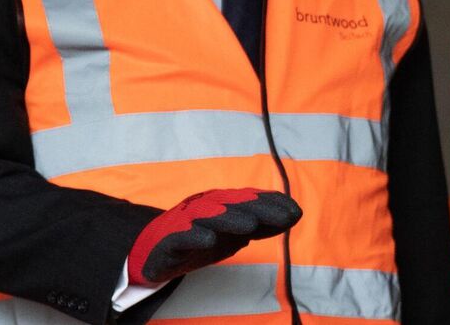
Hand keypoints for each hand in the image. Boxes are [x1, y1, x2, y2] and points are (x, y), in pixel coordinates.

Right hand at [128, 188, 301, 285]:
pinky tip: (209, 240)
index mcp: (222, 204)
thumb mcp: (234, 233)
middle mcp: (206, 207)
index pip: (250, 200)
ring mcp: (187, 222)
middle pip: (235, 205)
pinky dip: (195, 236)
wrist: (153, 249)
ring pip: (210, 216)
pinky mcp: (170, 240)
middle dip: (260, 210)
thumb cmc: (198, 238)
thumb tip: (293, 215)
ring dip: (230, 219)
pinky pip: (182, 236)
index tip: (296, 212)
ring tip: (251, 226)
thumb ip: (261, 225)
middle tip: (284, 217)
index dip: (272, 204)